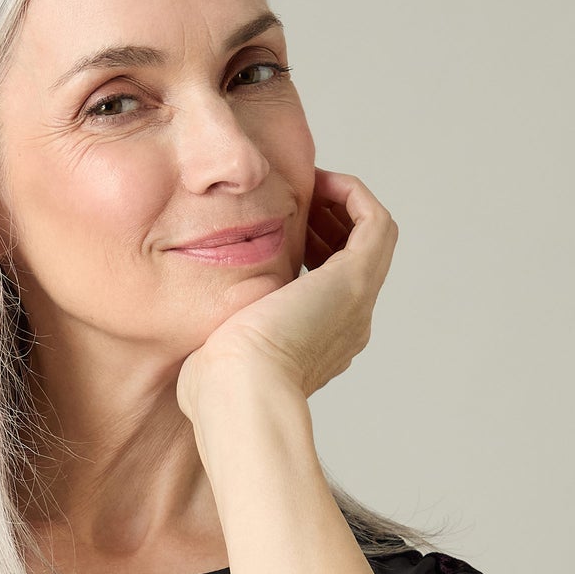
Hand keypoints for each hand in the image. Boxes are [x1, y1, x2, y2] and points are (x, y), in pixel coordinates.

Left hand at [177, 169, 398, 420]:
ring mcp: (356, 303)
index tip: (279, 228)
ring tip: (308, 187)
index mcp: (318, 344)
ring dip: (341, 206)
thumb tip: (200, 342)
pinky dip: (351, 194)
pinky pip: (374, 222)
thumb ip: (219, 341)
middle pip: (353, 259)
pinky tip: (318, 181)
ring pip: (369, 239)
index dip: (311, 248)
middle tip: (295, 203)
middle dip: (327, 224)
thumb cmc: (216, 386)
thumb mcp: (218, 356)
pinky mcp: (354, 280)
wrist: (239, 391)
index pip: (328, 286)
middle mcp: (346, 325)